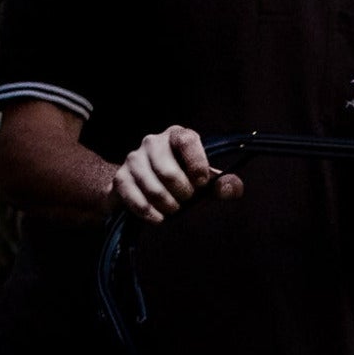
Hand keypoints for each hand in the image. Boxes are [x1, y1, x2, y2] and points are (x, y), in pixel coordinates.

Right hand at [109, 125, 242, 220]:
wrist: (145, 191)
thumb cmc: (182, 183)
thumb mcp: (205, 184)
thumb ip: (223, 185)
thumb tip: (232, 189)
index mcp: (177, 136)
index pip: (187, 140)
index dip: (197, 164)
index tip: (202, 183)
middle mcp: (153, 142)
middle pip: (168, 172)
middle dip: (182, 194)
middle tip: (186, 200)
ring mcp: (134, 159)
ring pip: (153, 188)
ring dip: (168, 206)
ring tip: (173, 209)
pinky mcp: (120, 178)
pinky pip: (135, 199)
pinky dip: (150, 213)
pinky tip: (158, 218)